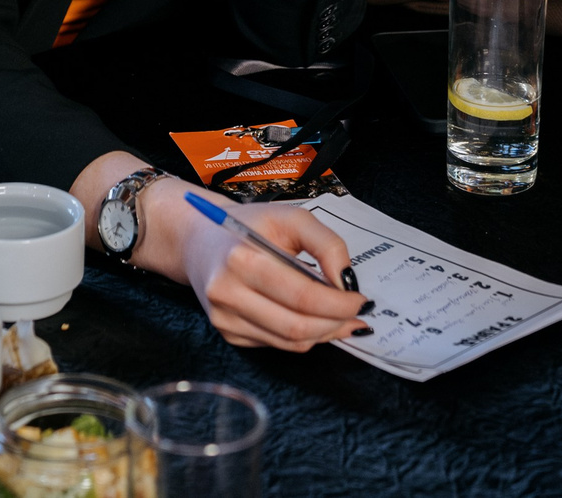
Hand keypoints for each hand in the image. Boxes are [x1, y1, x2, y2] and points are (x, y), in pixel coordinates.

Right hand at [140, 184, 368, 351]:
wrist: (200, 239)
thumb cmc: (250, 224)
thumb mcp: (291, 218)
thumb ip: (326, 244)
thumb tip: (347, 283)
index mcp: (241, 259)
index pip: (301, 296)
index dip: (338, 303)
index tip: (361, 299)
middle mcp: (227, 293)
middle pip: (296, 325)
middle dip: (335, 323)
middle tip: (358, 315)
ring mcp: (224, 318)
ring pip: (288, 341)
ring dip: (323, 334)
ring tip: (342, 320)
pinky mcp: (227, 333)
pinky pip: (275, 343)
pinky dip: (302, 336)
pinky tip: (314, 321)